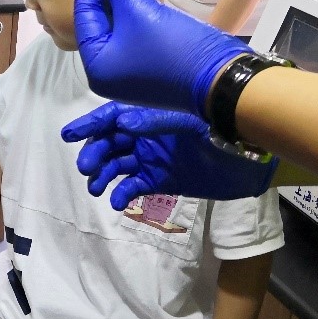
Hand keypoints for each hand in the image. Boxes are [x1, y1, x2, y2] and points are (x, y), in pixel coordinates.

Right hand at [61, 103, 276, 207]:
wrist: (248, 161)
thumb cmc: (221, 132)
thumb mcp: (189, 122)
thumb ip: (156, 122)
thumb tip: (122, 123)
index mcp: (149, 117)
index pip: (112, 118)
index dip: (90, 125)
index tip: (69, 135)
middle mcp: (145, 137)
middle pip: (109, 144)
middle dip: (94, 154)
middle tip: (87, 168)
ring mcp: (151, 159)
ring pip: (116, 166)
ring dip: (102, 175)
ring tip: (96, 187)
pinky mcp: (160, 181)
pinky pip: (133, 187)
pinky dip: (122, 194)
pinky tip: (117, 201)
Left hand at [74, 0, 252, 116]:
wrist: (225, 78)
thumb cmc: (174, 49)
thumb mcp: (141, 11)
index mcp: (97, 63)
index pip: (86, 11)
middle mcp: (109, 63)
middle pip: (103, 9)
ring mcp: (132, 57)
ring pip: (122, 10)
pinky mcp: (153, 49)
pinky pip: (139, 16)